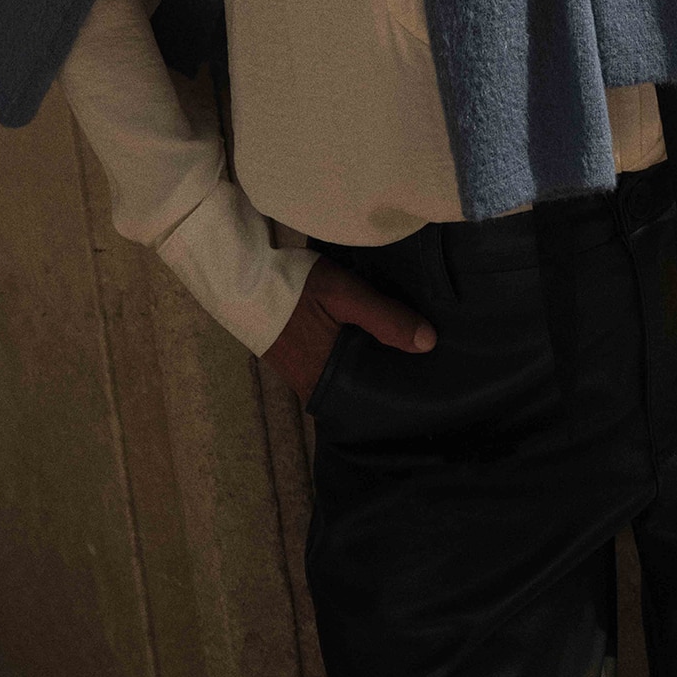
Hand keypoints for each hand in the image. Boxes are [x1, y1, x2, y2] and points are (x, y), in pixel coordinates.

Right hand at [261, 255, 435, 404]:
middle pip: (367, 388)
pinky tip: (377, 340)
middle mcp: (317, 388)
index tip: (434, 373)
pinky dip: (358, 356)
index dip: (406, 385)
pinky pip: (339, 367)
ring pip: (353, 376)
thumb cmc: (292, 289)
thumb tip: (429, 343)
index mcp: (329, 382)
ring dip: (376, 363)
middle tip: (428, 357)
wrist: (242, 278)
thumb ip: (385, 318)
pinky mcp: (301, 362)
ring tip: (410, 347)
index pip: (378, 397)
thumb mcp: (343, 294)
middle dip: (394, 374)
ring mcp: (307, 376)